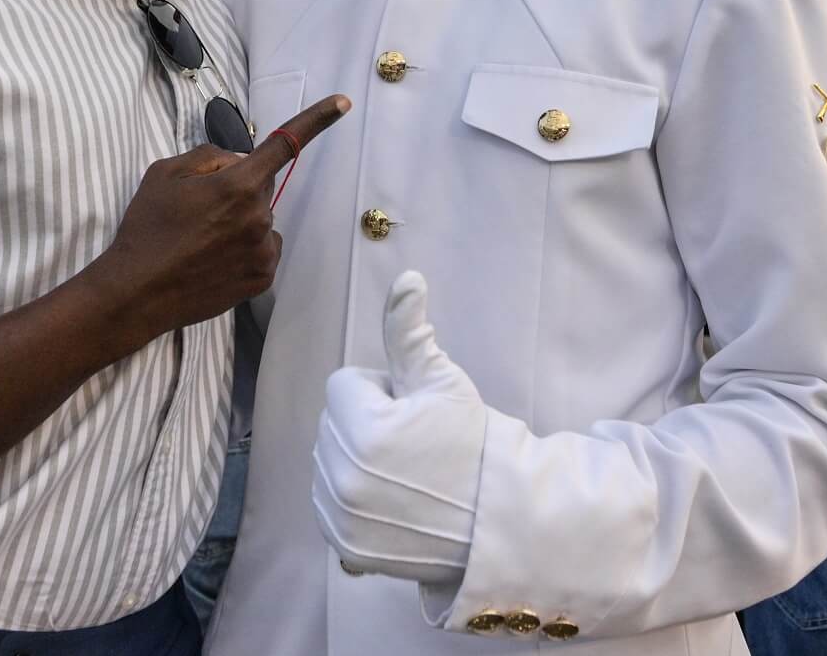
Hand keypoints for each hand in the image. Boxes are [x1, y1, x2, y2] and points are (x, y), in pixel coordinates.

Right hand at [91, 95, 348, 341]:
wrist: (137, 293)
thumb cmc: (147, 229)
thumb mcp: (165, 174)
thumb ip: (209, 158)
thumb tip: (235, 162)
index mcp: (238, 184)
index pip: (285, 143)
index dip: (316, 120)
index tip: (343, 102)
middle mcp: (260, 216)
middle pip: (260, 185)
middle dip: (238, 188)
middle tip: (199, 209)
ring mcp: (264, 250)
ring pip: (261, 219)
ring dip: (241, 221)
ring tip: (201, 240)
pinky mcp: (262, 278)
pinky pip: (263, 248)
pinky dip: (246, 248)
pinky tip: (214, 258)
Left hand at [313, 270, 486, 584]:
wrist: (498, 521)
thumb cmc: (473, 443)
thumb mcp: (443, 381)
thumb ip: (409, 331)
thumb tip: (406, 277)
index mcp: (363, 431)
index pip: (344, 384)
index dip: (383, 390)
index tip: (417, 412)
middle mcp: (342, 477)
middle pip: (333, 421)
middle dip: (366, 422)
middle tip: (415, 442)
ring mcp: (341, 518)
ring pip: (328, 459)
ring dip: (355, 457)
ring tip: (406, 471)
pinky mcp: (344, 548)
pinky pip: (328, 501)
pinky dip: (351, 497)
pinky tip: (392, 499)